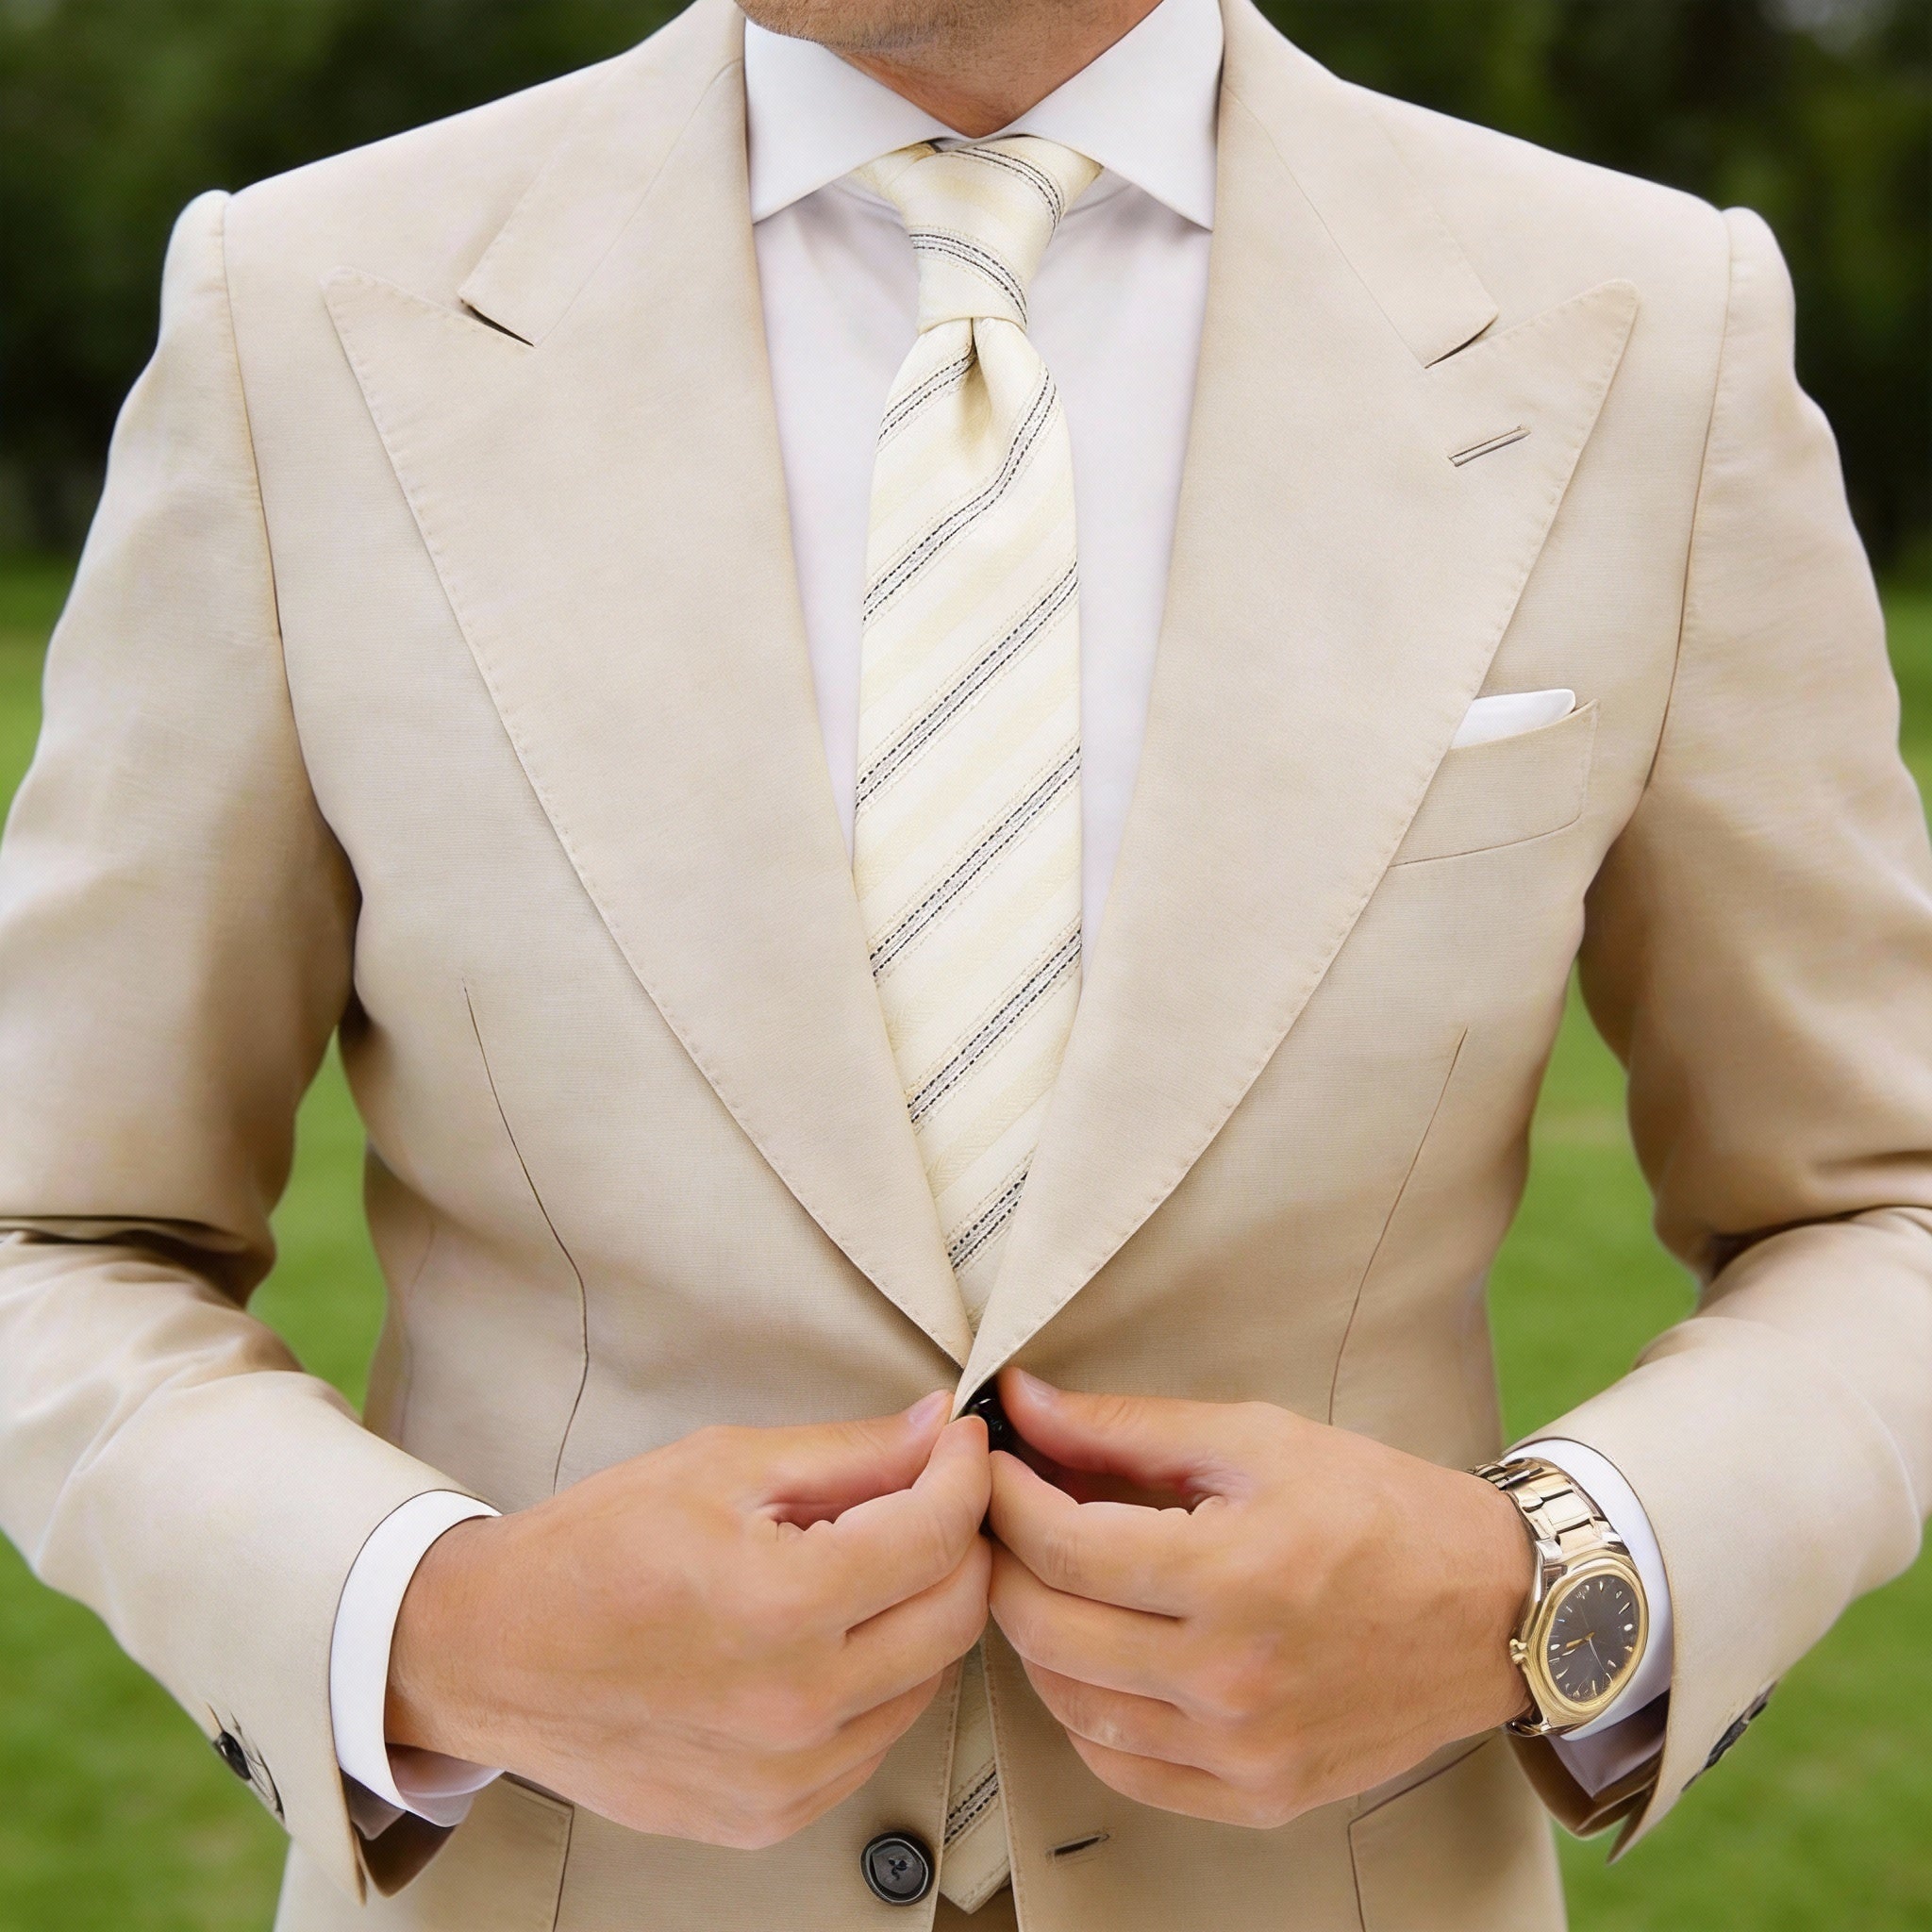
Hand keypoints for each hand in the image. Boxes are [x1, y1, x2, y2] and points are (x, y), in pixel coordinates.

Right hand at [387, 1394, 991, 1846]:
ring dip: (922, 1612)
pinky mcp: (771, 1817)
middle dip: (961, 1540)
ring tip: (867, 1563)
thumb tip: (937, 1430)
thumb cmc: (591, 1553)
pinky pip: (875, 1740)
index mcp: (781, 1606)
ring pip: (928, 1681)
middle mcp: (795, 1706)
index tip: (960, 1445)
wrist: (492, 1655)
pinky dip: (879, 1681)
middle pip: (955, 1615)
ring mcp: (786, 1777)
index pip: (937, 1535)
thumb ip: (848, 1453)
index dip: (965, 1473)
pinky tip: (831, 1636)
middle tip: (931, 1495)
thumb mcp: (721, 1465)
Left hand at [986, 1371, 1530, 1828]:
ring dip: (1035, 1635)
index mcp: (1233, 1575)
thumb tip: (1023, 1402)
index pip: (1062, 1546)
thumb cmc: (1379, 1509)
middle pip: (1047, 1627)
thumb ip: (1126, 1427)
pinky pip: (1121, 1767)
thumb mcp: (1256, 1439)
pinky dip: (1085, 1710)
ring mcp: (1243, 1750)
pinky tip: (1095, 1654)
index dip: (1005, 1496)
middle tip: (1004, 1515)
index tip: (991, 1462)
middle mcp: (1232, 1678)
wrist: (1492, 1609)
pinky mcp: (1257, 1795)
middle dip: (1003, 1560)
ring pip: (1069, 1704)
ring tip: (1047, 1578)